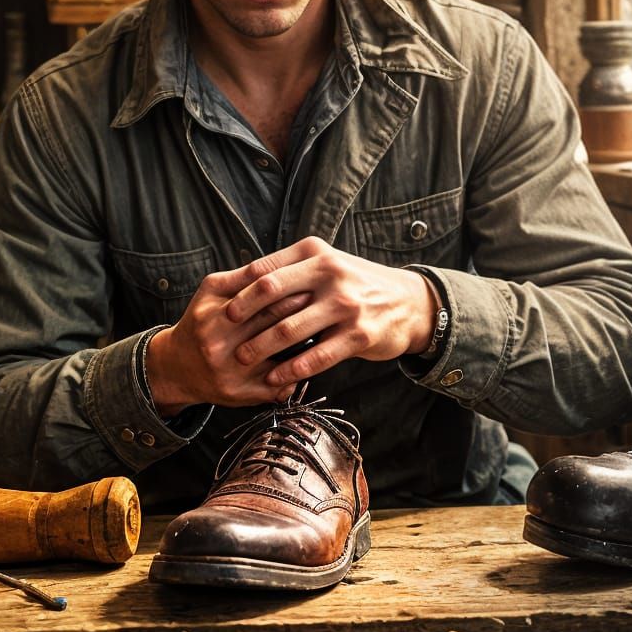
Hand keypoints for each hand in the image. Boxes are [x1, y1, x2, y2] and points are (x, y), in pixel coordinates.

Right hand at [145, 260, 311, 415]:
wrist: (177, 365)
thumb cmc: (202, 319)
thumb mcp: (212, 290)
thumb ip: (242, 276)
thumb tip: (282, 262)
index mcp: (213, 316)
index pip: (261, 296)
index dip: (291, 287)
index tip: (313, 281)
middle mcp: (218, 346)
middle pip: (273, 326)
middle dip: (304, 313)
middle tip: (329, 301)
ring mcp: (230, 373)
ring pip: (280, 358)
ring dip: (308, 345)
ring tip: (327, 328)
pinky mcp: (240, 395)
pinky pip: (278, 385)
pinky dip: (298, 373)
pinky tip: (315, 360)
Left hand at [223, 236, 437, 387]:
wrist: (409, 302)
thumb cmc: (355, 284)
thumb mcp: (326, 263)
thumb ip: (291, 269)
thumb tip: (241, 282)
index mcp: (315, 253)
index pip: (266, 269)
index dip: (240, 290)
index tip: (222, 308)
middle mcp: (330, 273)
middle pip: (271, 293)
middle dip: (243, 316)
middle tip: (224, 333)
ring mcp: (346, 304)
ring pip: (290, 329)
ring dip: (261, 346)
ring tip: (242, 359)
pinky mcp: (359, 335)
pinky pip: (316, 356)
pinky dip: (291, 369)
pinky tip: (275, 379)